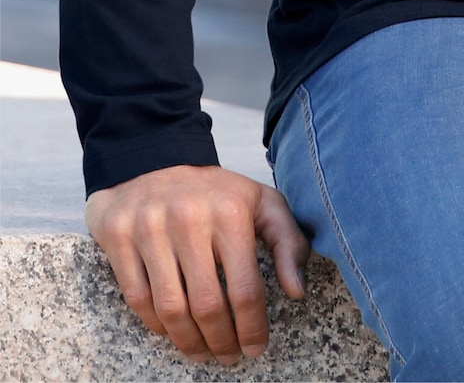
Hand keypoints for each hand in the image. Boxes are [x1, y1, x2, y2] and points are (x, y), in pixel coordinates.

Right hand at [85, 164, 309, 364]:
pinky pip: (138, 298)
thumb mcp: (261, 201)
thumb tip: (297, 290)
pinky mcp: (118, 236)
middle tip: (228, 356)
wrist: (155, 156)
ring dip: (189, 342)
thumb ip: (288, 241)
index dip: (252, 328)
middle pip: (207, 305)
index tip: (256, 348)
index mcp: (230, 212)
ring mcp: (150, 228)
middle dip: (221, 342)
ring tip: (202, 352)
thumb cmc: (216, 191)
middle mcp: (189, 220)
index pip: (245, 288)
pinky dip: (156, 324)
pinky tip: (172, 331)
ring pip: (171, 308)